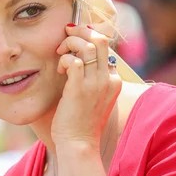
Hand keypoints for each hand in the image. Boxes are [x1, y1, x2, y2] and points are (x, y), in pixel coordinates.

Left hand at [51, 25, 121, 149]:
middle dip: (80, 31)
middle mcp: (108, 79)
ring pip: (87, 45)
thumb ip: (93, 80)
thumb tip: (79, 61)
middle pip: (100, 39)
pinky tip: (60, 70)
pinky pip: (74, 60)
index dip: (89, 40)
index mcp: (115, 81)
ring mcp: (96, 83)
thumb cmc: (82, 123)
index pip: (106, 48)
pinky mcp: (79, 88)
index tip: (74, 45)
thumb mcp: (95, 98)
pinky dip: (64, 60)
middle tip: (66, 34)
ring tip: (60, 52)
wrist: (79, 144)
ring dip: (70, 43)